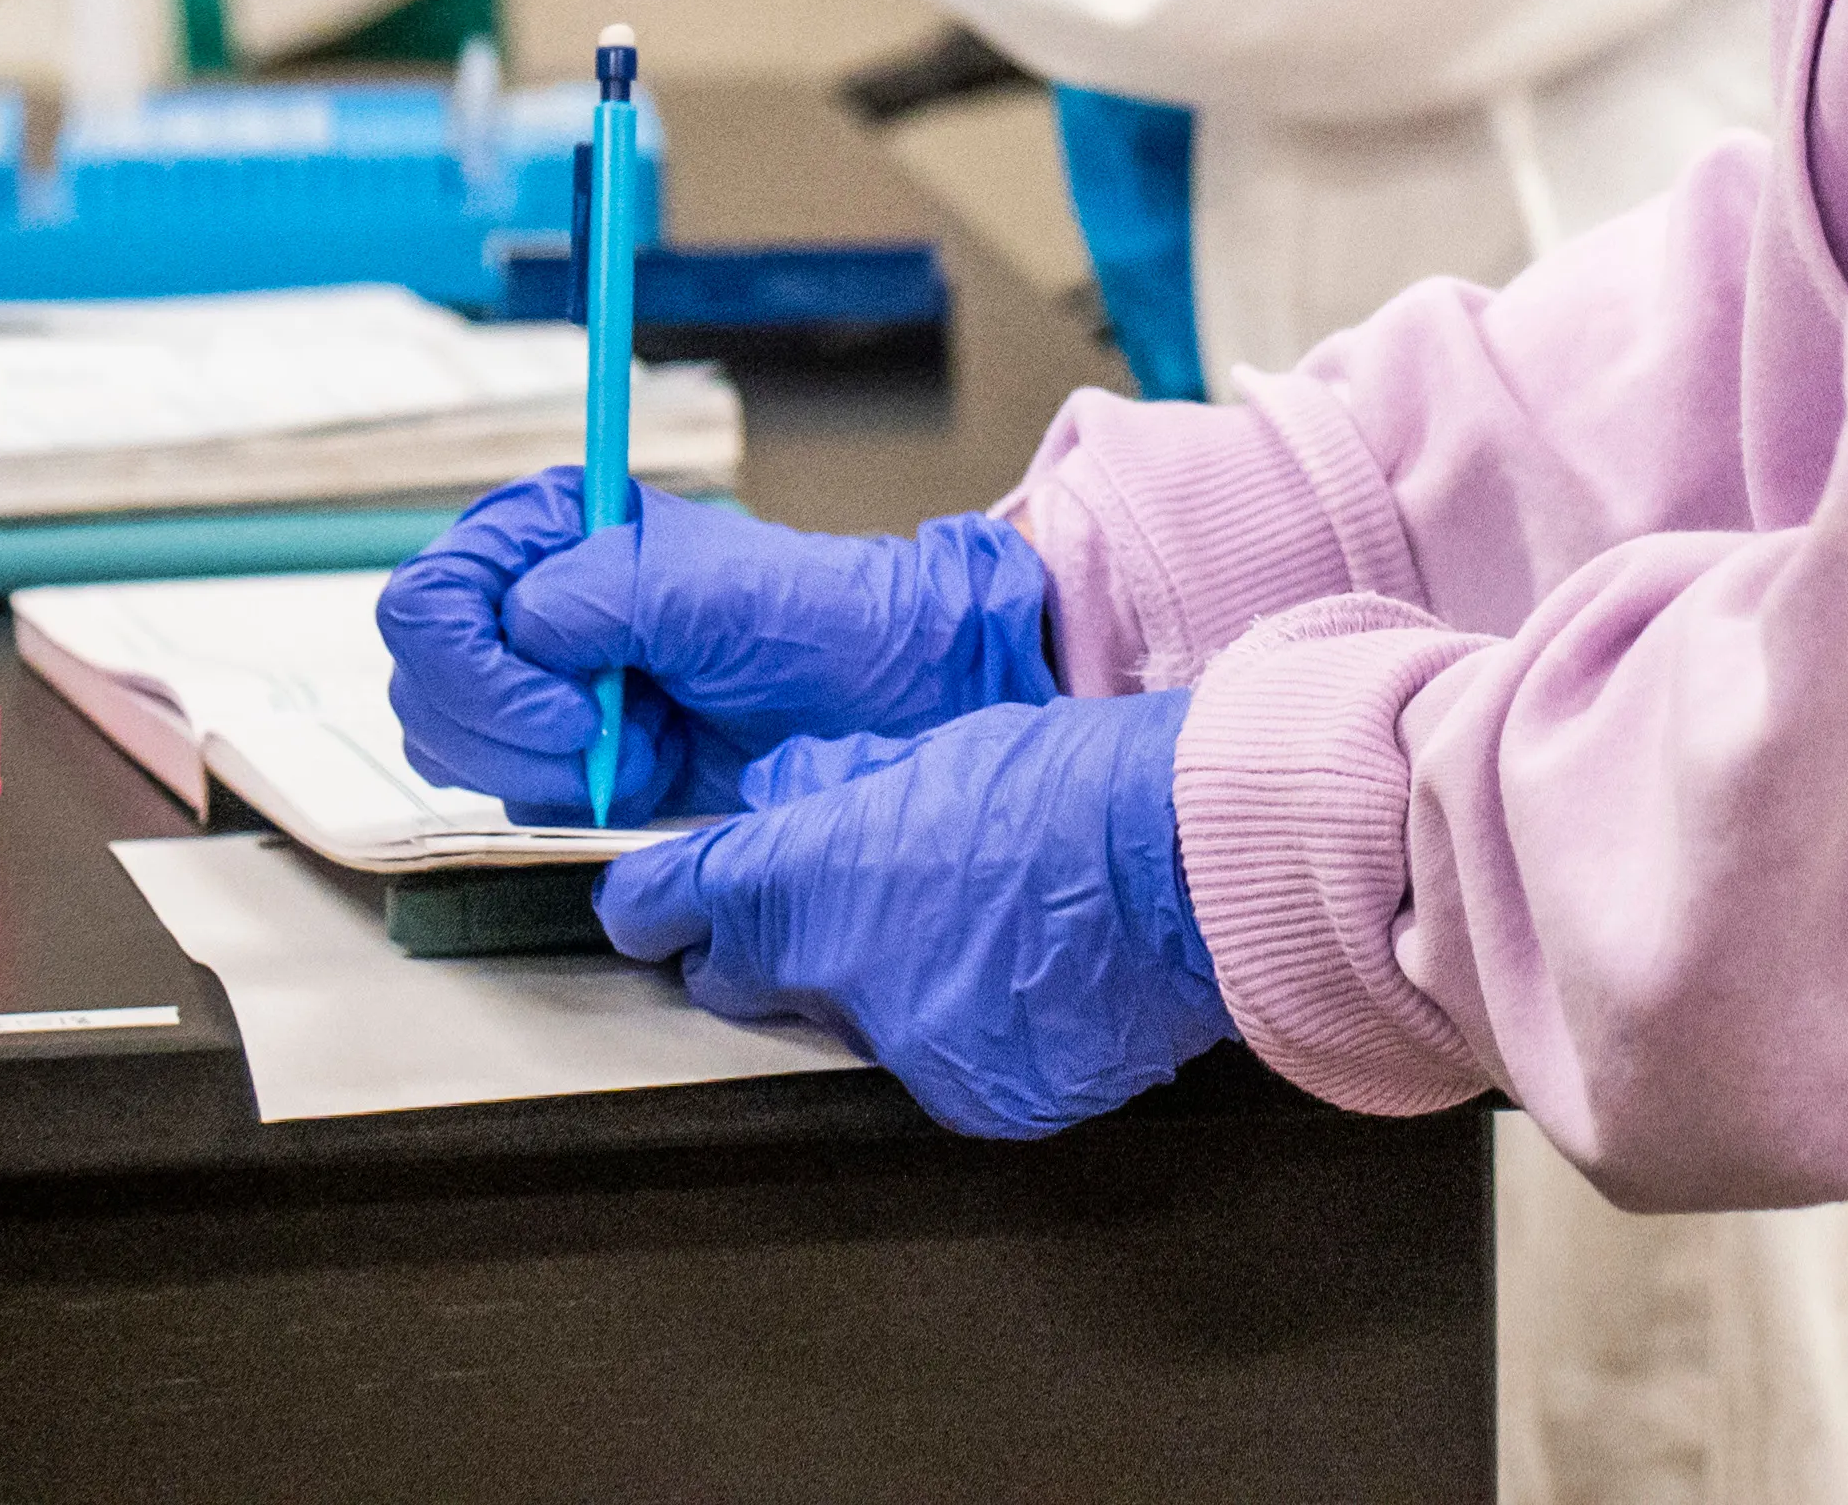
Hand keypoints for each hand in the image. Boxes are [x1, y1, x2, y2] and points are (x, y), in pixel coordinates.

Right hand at [380, 472, 1058, 823]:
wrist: (876, 695)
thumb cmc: (808, 618)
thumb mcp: (706, 591)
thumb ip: (597, 595)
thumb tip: (519, 624)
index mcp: (544, 531)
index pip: (426, 603)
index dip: (477, 670)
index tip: (573, 707)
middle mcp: (522, 599)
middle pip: (422, 685)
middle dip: (515, 728)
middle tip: (614, 733)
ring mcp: (532, 679)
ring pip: (451, 747)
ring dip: (548, 767)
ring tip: (644, 742)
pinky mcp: (557, 750)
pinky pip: (506, 793)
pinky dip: (573, 797)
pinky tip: (646, 769)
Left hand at [600, 693, 1226, 1138]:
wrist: (1196, 862)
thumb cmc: (1085, 785)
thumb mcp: (943, 749)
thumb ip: (846, 787)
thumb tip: (797, 795)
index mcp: (808, 877)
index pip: (668, 907)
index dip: (653, 905)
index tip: (651, 906)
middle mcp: (836, 977)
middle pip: (742, 980)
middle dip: (769, 946)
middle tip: (837, 905)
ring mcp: (906, 1050)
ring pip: (851, 1027)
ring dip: (884, 989)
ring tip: (975, 931)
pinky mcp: (978, 1099)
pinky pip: (943, 1070)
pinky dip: (969, 1034)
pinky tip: (1028, 980)